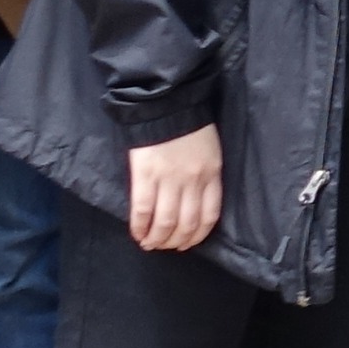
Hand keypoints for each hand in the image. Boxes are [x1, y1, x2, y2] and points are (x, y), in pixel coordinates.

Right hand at [129, 125, 223, 251]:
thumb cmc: (188, 123)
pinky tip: (137, 233)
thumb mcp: (209, 149)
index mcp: (211, 174)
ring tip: (150, 244)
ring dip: (157, 239)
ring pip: (165, 222)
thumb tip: (194, 202)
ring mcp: (168, 179)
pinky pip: (142, 209)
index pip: (209, 215)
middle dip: (175, 242)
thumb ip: (206, 175)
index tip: (187, 243)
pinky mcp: (145, 175)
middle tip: (165, 247)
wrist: (165, 101)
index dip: (197, 235)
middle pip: (186, 223)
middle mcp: (192, 181)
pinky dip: (139, 226)